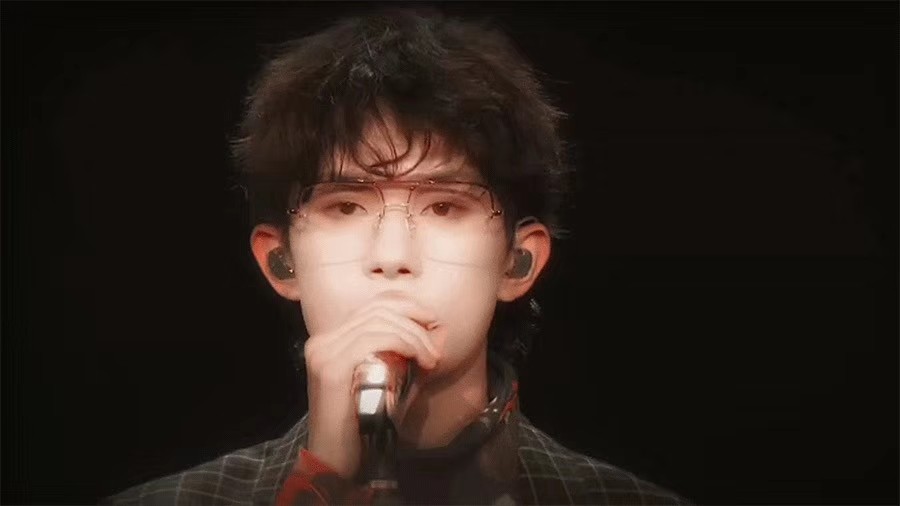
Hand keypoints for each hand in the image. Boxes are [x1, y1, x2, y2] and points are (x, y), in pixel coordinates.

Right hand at [302, 291, 443, 478]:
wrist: (333, 460)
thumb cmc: (363, 424)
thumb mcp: (381, 382)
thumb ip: (398, 357)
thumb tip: (433, 339)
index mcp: (331, 341)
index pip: (372, 306)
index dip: (407, 306)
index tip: (432, 322)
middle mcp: (323, 341)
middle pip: (377, 310)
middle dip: (415, 322)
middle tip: (435, 347)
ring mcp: (324, 352)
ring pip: (378, 322)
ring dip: (414, 337)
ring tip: (431, 358)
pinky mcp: (330, 367)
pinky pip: (373, 339)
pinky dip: (404, 344)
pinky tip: (421, 359)